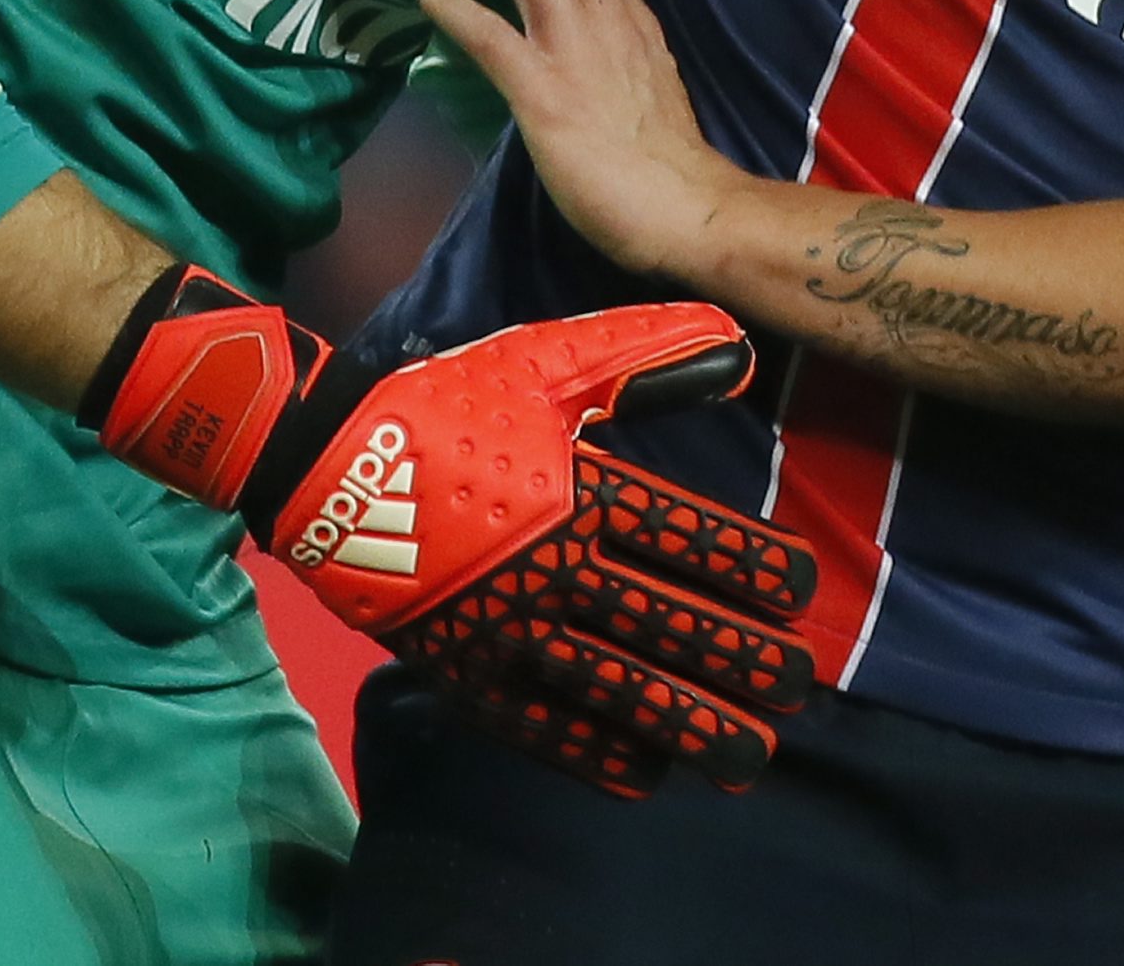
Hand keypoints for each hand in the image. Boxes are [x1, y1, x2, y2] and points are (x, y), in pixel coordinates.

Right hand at [87, 269, 819, 795]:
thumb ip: (644, 355)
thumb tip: (742, 352)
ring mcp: (507, 630)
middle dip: (744, 660)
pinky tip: (649, 772)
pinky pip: (543, 727)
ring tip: (749, 756)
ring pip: (617, 691)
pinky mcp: (465, 673)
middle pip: (670, 626)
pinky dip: (597, 753)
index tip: (801, 588)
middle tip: (801, 685)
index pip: (691, 539)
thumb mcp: (544, 362)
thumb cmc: (443, 405)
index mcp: (580, 492)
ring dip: (691, 726)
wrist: (321, 465)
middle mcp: (554, 569)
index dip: (754, 567)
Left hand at [417, 0, 744, 280]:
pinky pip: (489, 37)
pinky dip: (454, 6)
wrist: (685, 207)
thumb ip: (617, 53)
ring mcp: (572, 47)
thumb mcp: (647, 83)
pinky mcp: (541, 89)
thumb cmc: (666, 161)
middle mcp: (604, 15)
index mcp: (629, 16)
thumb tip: (593, 46)